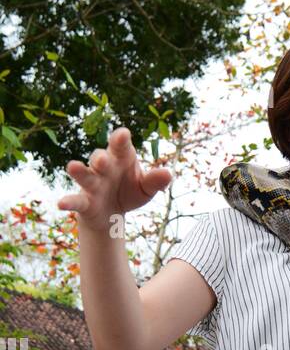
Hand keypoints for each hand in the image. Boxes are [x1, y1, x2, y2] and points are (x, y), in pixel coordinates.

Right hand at [57, 126, 172, 232]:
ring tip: (72, 167)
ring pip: (85, 175)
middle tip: (103, 160)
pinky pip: (75, 201)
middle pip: (99, 158)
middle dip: (100, 158)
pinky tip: (60, 204)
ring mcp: (92, 184)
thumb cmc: (129, 192)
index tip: (123, 134)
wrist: (112, 214)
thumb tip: (168, 174)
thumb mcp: (145, 189)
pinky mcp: (84, 202)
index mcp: (120, 158)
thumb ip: (155, 181)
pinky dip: (68, 201)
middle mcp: (103, 168)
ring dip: (80, 171)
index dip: (120, 140)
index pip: (120, 146)